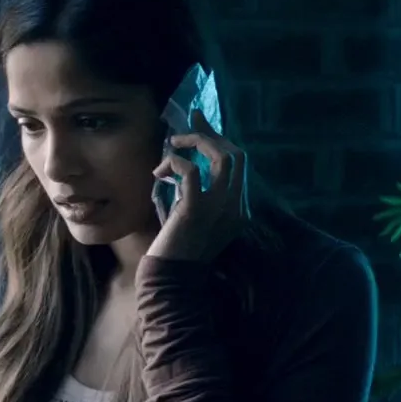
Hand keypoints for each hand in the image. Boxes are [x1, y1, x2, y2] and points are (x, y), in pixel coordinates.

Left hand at [149, 109, 250, 262]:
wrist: (172, 278)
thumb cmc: (179, 248)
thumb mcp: (198, 218)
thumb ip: (201, 194)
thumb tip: (189, 164)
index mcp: (238, 208)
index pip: (240, 164)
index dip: (221, 139)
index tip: (201, 124)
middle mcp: (235, 206)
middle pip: (237, 155)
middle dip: (211, 134)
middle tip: (189, 123)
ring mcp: (219, 207)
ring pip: (222, 157)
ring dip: (196, 142)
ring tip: (174, 144)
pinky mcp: (196, 209)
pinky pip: (191, 171)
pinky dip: (174, 163)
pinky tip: (160, 172)